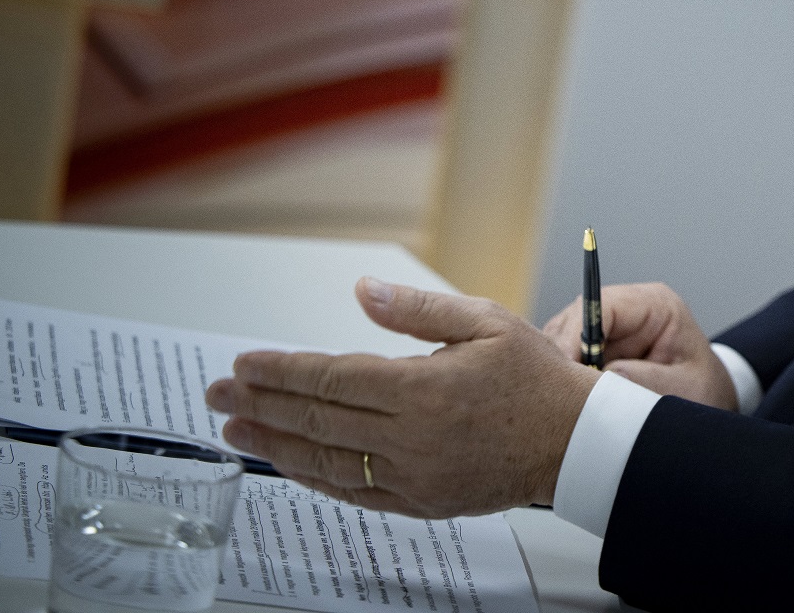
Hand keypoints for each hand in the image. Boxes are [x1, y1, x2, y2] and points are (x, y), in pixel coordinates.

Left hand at [206, 277, 596, 517]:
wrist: (575, 443)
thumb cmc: (536, 379)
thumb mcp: (485, 322)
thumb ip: (417, 310)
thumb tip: (364, 290)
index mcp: (425, 389)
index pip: (332, 378)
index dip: (281, 370)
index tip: (244, 362)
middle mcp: (412, 438)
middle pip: (317, 419)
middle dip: (259, 404)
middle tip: (217, 393)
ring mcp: (413, 476)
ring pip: (325, 462)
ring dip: (273, 444)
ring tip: (235, 429)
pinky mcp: (421, 502)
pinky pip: (352, 494)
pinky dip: (313, 477)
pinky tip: (288, 463)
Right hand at [543, 282, 736, 409]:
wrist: (709, 401)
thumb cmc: (704, 392)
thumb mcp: (684, 389)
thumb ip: (648, 381)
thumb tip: (604, 376)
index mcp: (655, 305)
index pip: (603, 305)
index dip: (577, 333)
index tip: (566, 365)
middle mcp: (627, 309)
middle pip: (575, 318)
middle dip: (564, 353)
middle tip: (560, 388)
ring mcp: (609, 327)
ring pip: (564, 336)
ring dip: (561, 367)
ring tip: (565, 397)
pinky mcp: (596, 347)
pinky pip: (566, 356)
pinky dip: (563, 376)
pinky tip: (567, 398)